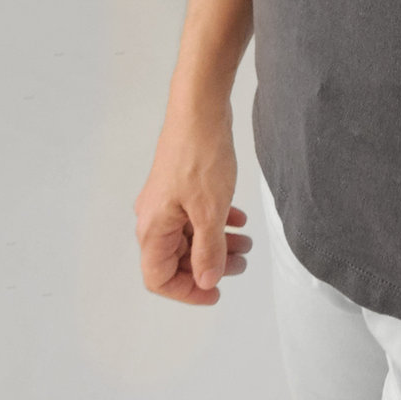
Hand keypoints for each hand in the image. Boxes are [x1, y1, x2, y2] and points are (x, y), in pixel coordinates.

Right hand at [133, 107, 250, 303]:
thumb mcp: (210, 210)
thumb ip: (208, 250)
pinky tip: (239, 218)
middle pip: (176, 258)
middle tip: (242, 264)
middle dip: (209, 266)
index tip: (217, 291)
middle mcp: (154, 216)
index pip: (159, 278)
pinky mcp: (181, 183)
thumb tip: (206, 282)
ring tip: (247, 243)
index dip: (187, 291)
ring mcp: (167, 199)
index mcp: (153, 228)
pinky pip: (195, 214)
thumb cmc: (201, 158)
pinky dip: (216, 221)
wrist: (199, 108)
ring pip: (189, 234)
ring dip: (217, 243)